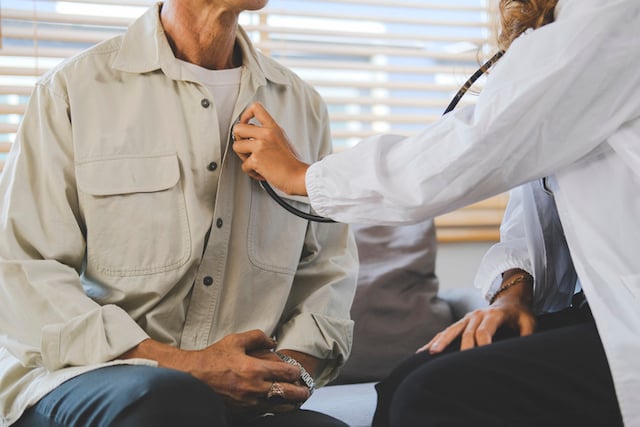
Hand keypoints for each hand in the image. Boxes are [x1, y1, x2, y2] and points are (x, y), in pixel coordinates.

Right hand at [120, 330, 309, 413]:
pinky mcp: (242, 413)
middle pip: (288, 393)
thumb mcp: (235, 341)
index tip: (298, 371)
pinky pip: (264, 414)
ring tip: (296, 400)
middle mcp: (254, 389)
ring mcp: (249, 404)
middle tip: (305, 390)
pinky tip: (276, 405)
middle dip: (300, 392)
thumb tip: (273, 341)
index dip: (297, 372)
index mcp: (254, 369)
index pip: (286, 373)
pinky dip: (274, 410)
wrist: (192, 378)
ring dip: (291, 403)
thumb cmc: (213, 359)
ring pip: (279, 408)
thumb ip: (257, 337)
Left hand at [232, 102, 308, 195]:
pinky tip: (261, 172)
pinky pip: (244, 165)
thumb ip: (267, 134)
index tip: (245, 123)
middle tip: (247, 148)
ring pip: (236, 146)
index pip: (256, 108)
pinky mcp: (256, 159)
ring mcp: (261, 146)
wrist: (297, 176)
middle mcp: (266, 134)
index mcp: (273, 128)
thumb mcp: (282, 140)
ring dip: (243, 157)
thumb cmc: (291, 163)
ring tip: (255, 161)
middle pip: (238, 128)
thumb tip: (249, 136)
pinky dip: (251, 172)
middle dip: (239, 140)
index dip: (245, 115)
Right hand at [418, 270, 534, 353]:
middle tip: (455, 365)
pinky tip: (423, 351)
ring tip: (431, 354)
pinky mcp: (461, 323)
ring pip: (451, 331)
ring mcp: (467, 318)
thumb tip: (525, 351)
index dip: (482, 344)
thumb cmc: (520, 315)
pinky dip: (435, 341)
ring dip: (441, 342)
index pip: (484, 330)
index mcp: (493, 315)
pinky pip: (446, 332)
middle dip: (461, 349)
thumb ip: (528, 335)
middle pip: (466, 333)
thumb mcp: (529, 323)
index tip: (481, 358)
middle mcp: (477, 315)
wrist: (509, 299)